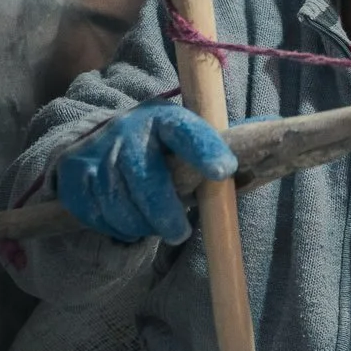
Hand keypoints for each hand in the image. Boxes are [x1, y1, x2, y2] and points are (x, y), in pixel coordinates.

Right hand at [54, 101, 234, 243]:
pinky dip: (118, 226)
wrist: (95, 143)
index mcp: (164, 118)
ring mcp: (98, 153)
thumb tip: (274, 132)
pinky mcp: (77, 177)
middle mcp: (128, 131)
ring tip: (155, 223)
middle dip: (165, 213)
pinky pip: (100, 215)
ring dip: (142, 224)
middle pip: (147, 180)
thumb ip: (220, 142)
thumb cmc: (157, 148)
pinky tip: (128, 220)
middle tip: (180, 232)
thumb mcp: (184, 136)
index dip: (205, 150)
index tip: (224, 171)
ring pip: (122, 205)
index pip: (186, 131)